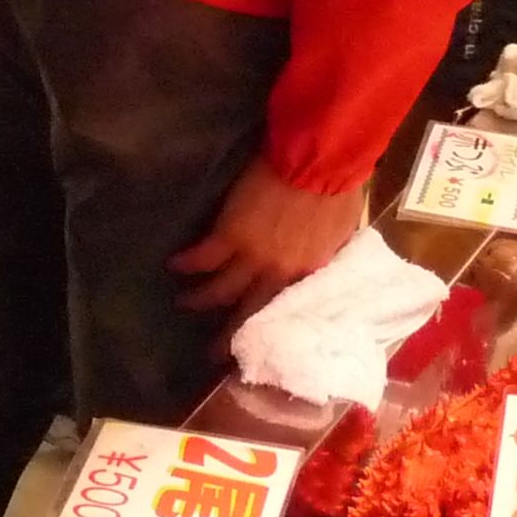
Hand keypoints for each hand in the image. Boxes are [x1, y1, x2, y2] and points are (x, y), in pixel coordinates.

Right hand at [171, 159, 367, 320]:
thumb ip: (327, 251)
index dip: (270, 326)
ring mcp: (252, 256)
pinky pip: (204, 257)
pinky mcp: (230, 234)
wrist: (320, 162)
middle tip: (213, 354)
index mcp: (308, 274)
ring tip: (184, 304)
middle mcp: (277, 274)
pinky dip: (188, 263)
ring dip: (201, 299)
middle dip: (229, 335)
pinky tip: (174, 265)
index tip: (259, 339)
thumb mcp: (342, 232)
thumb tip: (323, 259)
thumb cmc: (337, 190)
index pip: (286, 310)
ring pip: (221, 290)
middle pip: (250, 312)